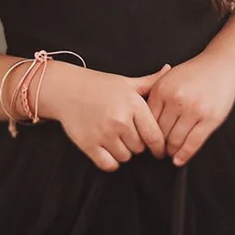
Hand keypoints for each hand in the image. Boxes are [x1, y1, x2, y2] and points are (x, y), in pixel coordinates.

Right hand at [52, 63, 172, 171]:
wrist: (65, 89)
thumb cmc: (98, 85)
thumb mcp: (125, 82)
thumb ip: (149, 81)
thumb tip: (168, 69)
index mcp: (133, 105)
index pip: (155, 136)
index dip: (159, 147)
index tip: (158, 150)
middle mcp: (120, 120)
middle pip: (140, 148)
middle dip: (137, 145)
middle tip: (129, 136)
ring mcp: (104, 133)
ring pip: (125, 157)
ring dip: (123, 153)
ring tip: (117, 140)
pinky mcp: (89, 144)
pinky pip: (108, 165)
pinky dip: (110, 162)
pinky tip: (108, 151)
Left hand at [146, 53, 234, 164]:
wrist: (222, 66)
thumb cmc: (194, 73)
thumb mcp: (168, 78)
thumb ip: (154, 96)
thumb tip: (141, 121)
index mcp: (162, 90)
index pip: (148, 120)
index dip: (146, 134)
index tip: (147, 142)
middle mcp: (176, 100)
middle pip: (160, 132)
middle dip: (158, 145)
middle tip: (158, 152)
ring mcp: (194, 110)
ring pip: (175, 140)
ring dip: (171, 151)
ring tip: (170, 153)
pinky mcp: (209, 119)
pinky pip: (193, 143)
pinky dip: (184, 155)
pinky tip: (179, 160)